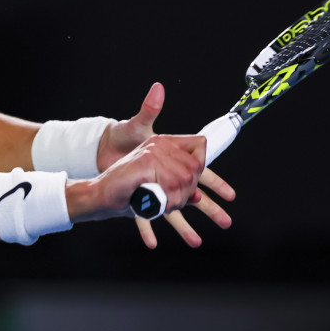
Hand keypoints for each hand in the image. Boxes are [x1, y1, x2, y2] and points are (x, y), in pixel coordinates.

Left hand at [98, 82, 235, 247]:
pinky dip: (148, 229)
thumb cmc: (121, 136)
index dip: (215, 182)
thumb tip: (157, 87)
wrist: (99, 151)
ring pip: (173, 211)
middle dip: (210, 208)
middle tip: (226, 222)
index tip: (230, 195)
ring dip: (184, 227)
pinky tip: (153, 243)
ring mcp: (153, 189)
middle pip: (193, 194)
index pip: (200, 171)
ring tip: (196, 241)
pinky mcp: (137, 197)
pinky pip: (144, 218)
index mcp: (171, 159)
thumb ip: (149, 109)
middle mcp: (165, 176)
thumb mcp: (137, 125)